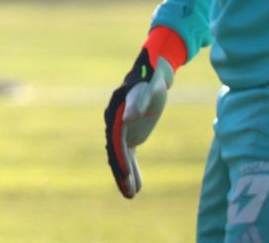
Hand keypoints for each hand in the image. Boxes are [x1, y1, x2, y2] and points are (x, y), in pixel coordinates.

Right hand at [104, 49, 173, 198]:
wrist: (153, 72)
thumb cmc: (151, 78)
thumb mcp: (148, 88)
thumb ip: (138, 101)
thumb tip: (130, 117)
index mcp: (116, 113)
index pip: (116, 140)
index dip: (120, 158)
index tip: (126, 175)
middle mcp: (115, 123)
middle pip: (115, 152)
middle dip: (121, 173)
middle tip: (128, 193)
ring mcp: (123, 129)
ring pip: (121, 156)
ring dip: (125, 176)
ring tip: (131, 196)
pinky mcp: (131, 134)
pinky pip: (130, 155)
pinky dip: (133, 171)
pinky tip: (137, 188)